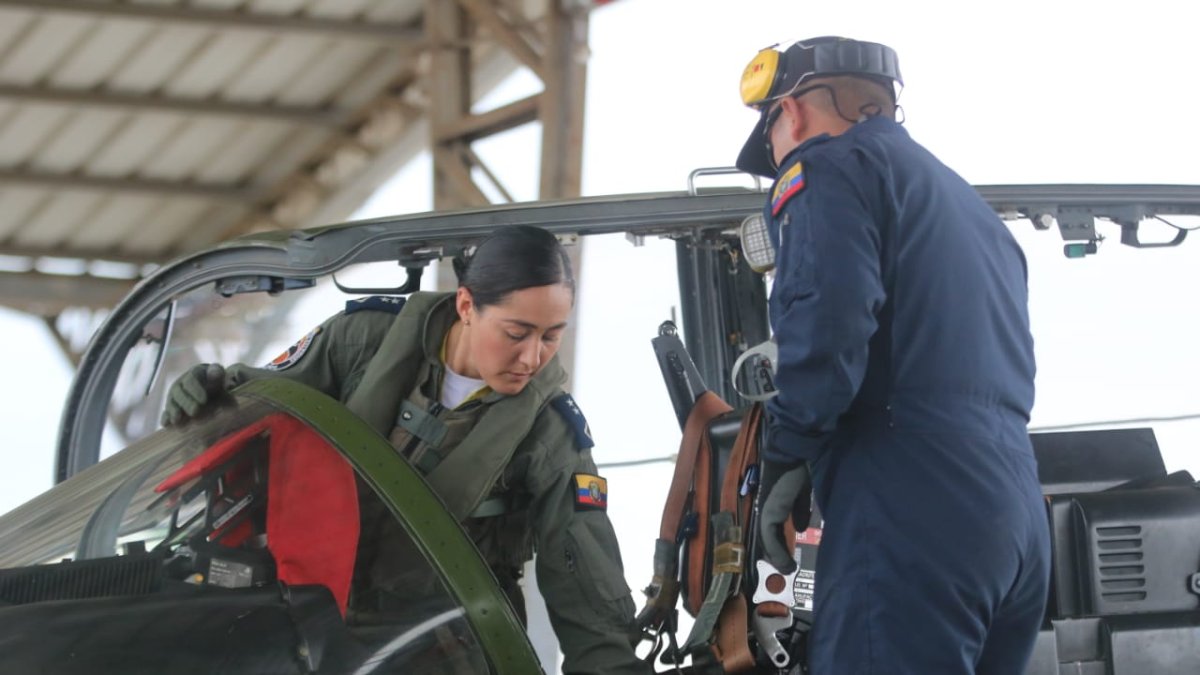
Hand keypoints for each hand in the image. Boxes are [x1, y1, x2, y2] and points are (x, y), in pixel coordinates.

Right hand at [161, 364, 228, 426]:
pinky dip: (165, 417)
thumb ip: (217, 373)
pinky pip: (165, 411)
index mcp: (193, 374)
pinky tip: (166, 424)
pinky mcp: (171, 406)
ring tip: (177, 420)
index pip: (191, 380)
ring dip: (173, 411)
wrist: (211, 388)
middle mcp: (181, 383)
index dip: (196, 390)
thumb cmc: (216, 382)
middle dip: (186, 402)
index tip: (204, 400)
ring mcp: (174, 395)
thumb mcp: (219, 376)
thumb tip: (214, 373)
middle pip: (179, 392)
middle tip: (194, 412)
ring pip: (170, 401)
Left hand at [757, 458, 811, 573]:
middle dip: (776, 554)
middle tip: (786, 568)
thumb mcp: (804, 491)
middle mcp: (767, 504)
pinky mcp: (770, 506)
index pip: (773, 528)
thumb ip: (800, 509)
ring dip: (776, 554)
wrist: (797, 446)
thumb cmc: (802, 464)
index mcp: (775, 500)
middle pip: (768, 535)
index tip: (786, 560)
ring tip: (786, 568)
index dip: (778, 545)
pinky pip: (769, 532)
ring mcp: (766, 505)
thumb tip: (800, 529)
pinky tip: (784, 558)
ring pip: (766, 537)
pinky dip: (776, 548)